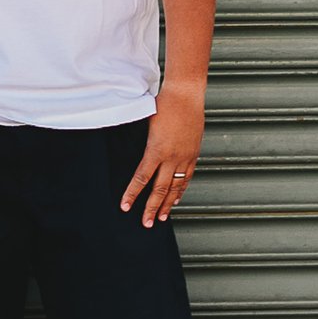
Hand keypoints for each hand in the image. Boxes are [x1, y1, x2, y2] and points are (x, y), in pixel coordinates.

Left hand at [119, 84, 204, 229]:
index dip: (132, 194)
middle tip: (146, 223)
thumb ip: (144, 144)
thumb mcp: (147, 124)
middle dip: (151, 208)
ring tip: (161, 218)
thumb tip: (136, 157)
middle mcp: (171, 157)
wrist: (186, 95)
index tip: (125, 207)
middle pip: (159, 189)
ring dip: (167, 204)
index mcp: (156, 149)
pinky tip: (176, 199)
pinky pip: (186, 178)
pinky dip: (181, 191)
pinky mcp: (193, 154)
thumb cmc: (163, 104)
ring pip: (175, 187)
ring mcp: (184, 157)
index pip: (141, 178)